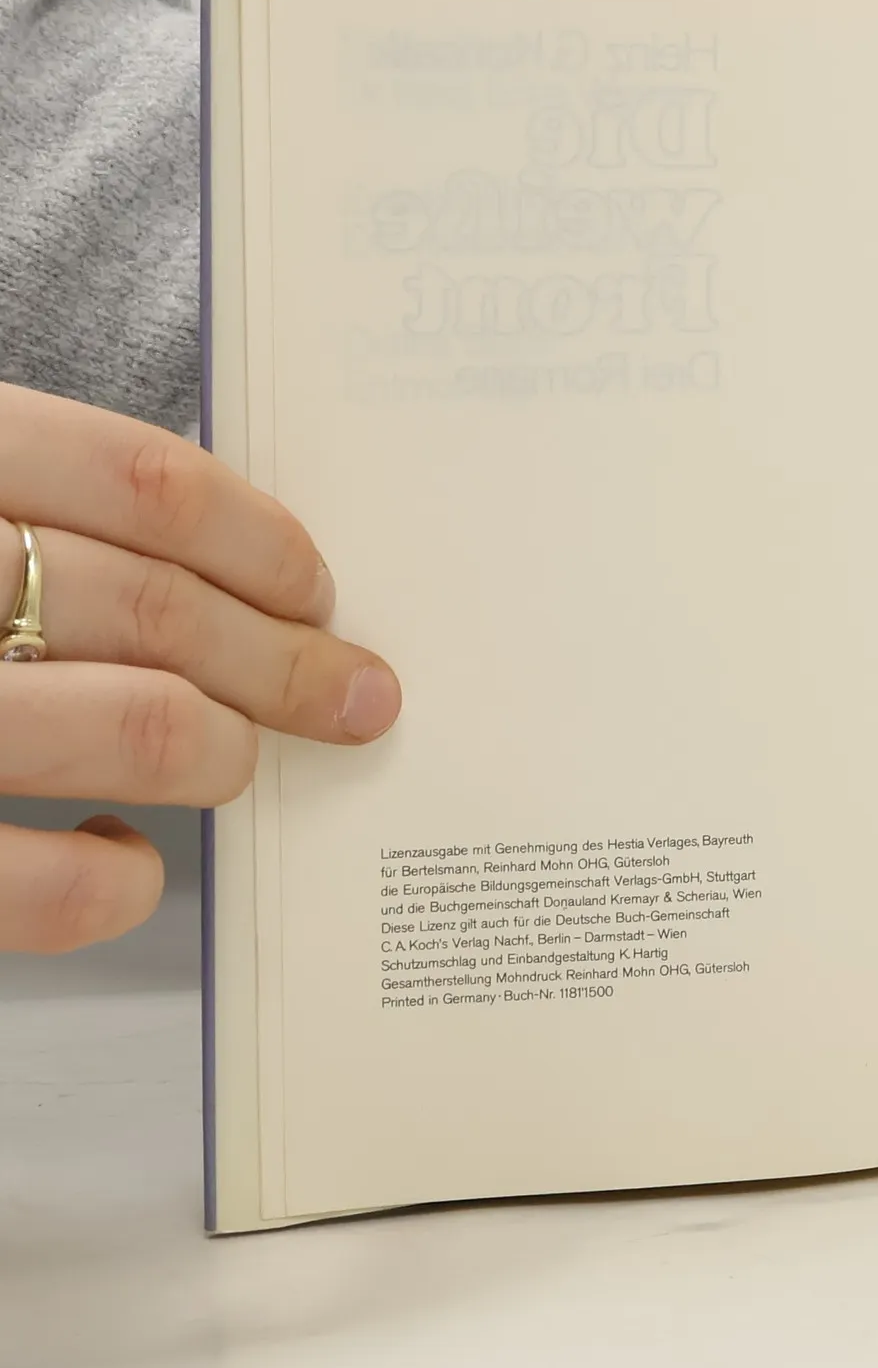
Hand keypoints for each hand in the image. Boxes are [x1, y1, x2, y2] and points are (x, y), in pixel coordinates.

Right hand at [0, 385, 400, 950]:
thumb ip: (23, 515)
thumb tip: (224, 576)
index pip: (131, 480)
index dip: (255, 538)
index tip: (318, 589)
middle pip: (158, 609)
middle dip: (287, 661)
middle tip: (356, 694)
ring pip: (134, 726)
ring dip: (223, 750)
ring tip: (238, 760)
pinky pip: (37, 886)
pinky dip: (116, 888)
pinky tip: (122, 868)